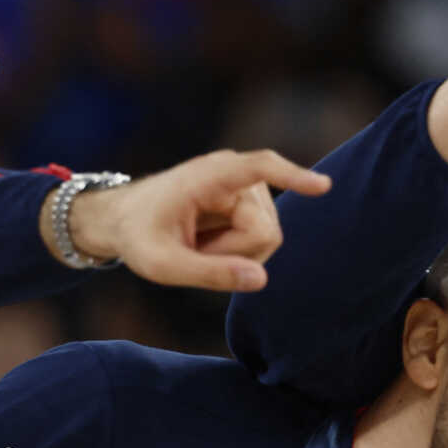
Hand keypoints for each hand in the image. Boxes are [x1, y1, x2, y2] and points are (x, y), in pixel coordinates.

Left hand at [63, 149, 332, 291]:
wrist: (124, 220)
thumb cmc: (138, 236)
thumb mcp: (162, 264)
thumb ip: (209, 274)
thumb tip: (261, 279)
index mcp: (210, 175)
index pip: (261, 168)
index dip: (293, 178)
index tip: (323, 186)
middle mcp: (236, 176)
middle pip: (266, 232)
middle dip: (235, 253)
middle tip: (193, 251)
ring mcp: (247, 191)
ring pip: (267, 240)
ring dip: (234, 253)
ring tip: (198, 245)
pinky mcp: (250, 205)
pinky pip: (262, 241)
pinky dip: (236, 251)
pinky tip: (209, 244)